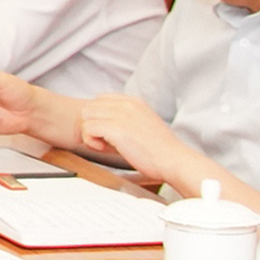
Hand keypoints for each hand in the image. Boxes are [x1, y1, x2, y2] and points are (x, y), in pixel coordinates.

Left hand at [68, 95, 186, 175]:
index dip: (99, 116)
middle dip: (92, 124)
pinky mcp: (117, 129)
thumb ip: (125, 118)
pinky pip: (89, 128)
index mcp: (134, 101)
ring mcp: (122, 115)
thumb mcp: (144, 124)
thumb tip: (102, 124)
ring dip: (90, 132)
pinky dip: (91, 140)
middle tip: (105, 141)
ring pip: (86, 115)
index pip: (101, 99)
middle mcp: (127, 104)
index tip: (109, 132)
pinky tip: (104, 149)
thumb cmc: (159, 149)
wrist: (173, 160)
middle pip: (90, 106)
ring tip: (104, 145)